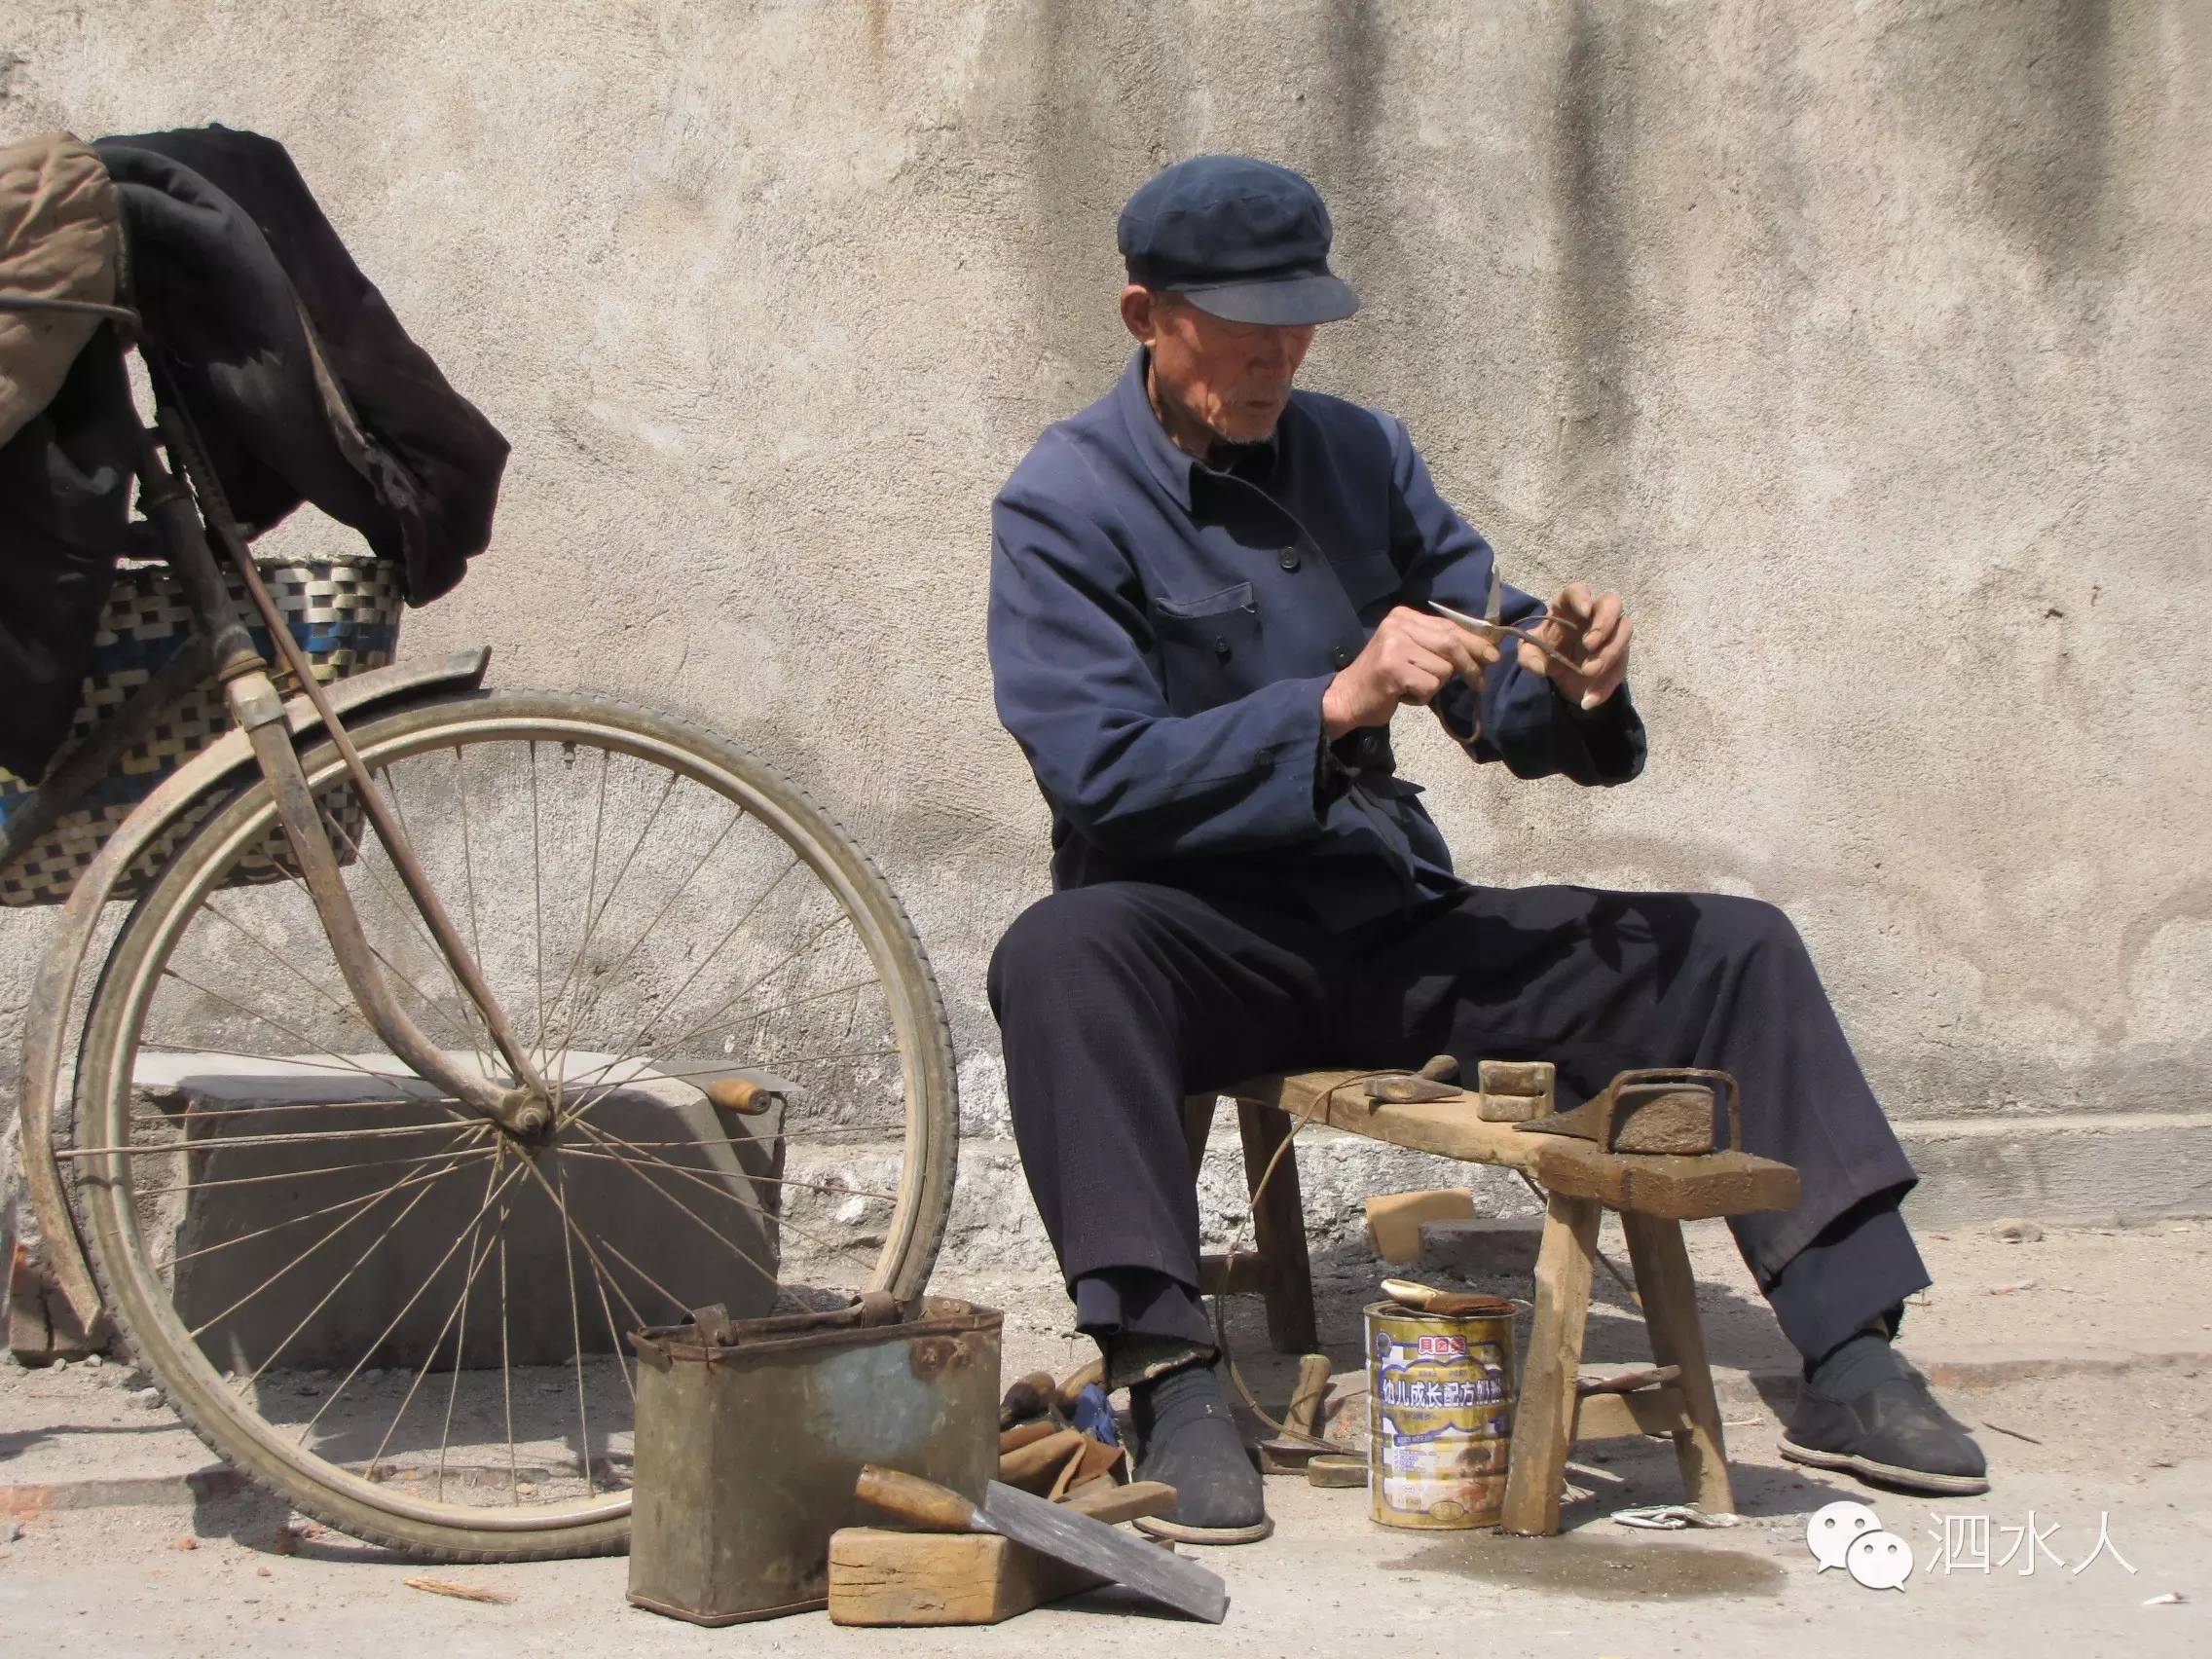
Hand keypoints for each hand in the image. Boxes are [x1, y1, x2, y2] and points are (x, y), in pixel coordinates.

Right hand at [1321, 605, 1498, 737]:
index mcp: (1403, 615)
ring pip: (1443, 669)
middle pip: (1451, 643)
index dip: (1475, 642)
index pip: (1449, 626)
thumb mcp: (1410, 652)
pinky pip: (1430, 685)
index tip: (1493, 656)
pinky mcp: (1393, 668)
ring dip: (1434, 685)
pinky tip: (1403, 694)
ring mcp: (1394, 645)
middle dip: (1471, 664)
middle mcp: (1398, 625)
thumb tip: (1482, 651)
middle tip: (1480, 682)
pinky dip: (1422, 696)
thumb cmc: (1384, 679)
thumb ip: (1438, 646)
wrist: (1347, 697)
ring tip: (1411, 687)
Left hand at [1522, 582, 1630, 710]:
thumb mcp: (1531, 655)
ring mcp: (1611, 633)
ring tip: (1589, 672)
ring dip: (1610, 651)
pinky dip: (1607, 684)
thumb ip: (1528, 657)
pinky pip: (1622, 665)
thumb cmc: (1546, 653)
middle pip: (1612, 602)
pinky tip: (1590, 699)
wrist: (1561, 677)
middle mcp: (1594, 614)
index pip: (1578, 590)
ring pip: (1625, 629)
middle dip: (1604, 621)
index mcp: (1569, 607)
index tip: (1584, 611)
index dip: (1583, 597)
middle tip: (1589, 644)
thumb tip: (1537, 666)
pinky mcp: (1620, 654)